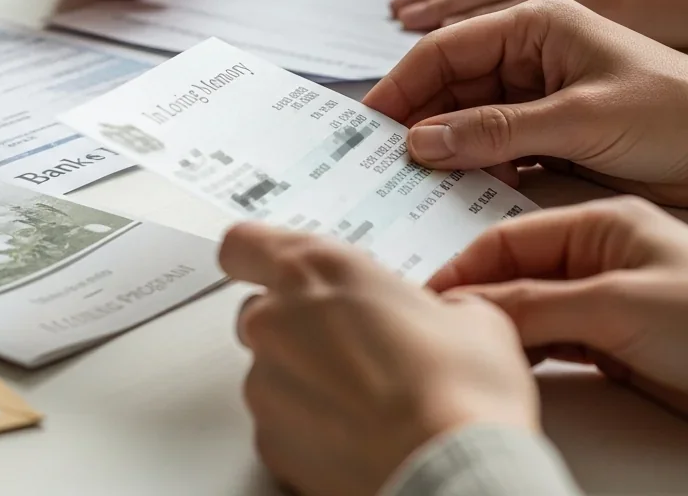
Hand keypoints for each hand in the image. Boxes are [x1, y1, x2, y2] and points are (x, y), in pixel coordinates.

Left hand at [223, 222, 535, 495]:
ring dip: (307, 379)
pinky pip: (280, 423)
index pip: (244, 244)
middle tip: (357, 344)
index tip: (272, 266)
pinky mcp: (268, 442)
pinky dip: (308, 427)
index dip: (257, 256)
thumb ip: (427, 304)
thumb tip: (440, 319)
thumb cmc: (460, 395)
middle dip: (299, 325)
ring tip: (371, 401)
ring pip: (271, 371)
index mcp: (318, 271)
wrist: (451, 474)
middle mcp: (276, 322)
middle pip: (262, 311)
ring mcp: (265, 385)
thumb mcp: (472, 318)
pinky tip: (359, 435)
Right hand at [364, 0, 687, 205]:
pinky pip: (487, 149)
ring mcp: (534, 96)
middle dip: (415, 121)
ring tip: (414, 181)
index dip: (401, 84)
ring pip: (462, 120)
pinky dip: (470, 170)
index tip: (367, 124)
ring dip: (441, 150)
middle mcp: (527, 55)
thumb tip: (421, 140)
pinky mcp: (543, 135)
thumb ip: (497, 131)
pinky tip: (457, 191)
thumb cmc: (676, 116)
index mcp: (536, 24)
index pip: (445, 48)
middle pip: (446, 85)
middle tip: (381, 161)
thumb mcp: (582, 120)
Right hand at [430, 196, 687, 413]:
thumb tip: (465, 308)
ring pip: (526, 307)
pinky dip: (520, 349)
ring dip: (494, 325)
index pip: (507, 237)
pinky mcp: (612, 339)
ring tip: (459, 345)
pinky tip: (500, 361)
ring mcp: (606, 298)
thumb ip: (535, 302)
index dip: (462, 266)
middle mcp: (600, 255)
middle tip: (432, 321)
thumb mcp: (618, 306)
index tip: (426, 295)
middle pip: (511, 270)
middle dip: (471, 293)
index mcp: (602, 222)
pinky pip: (547, 338)